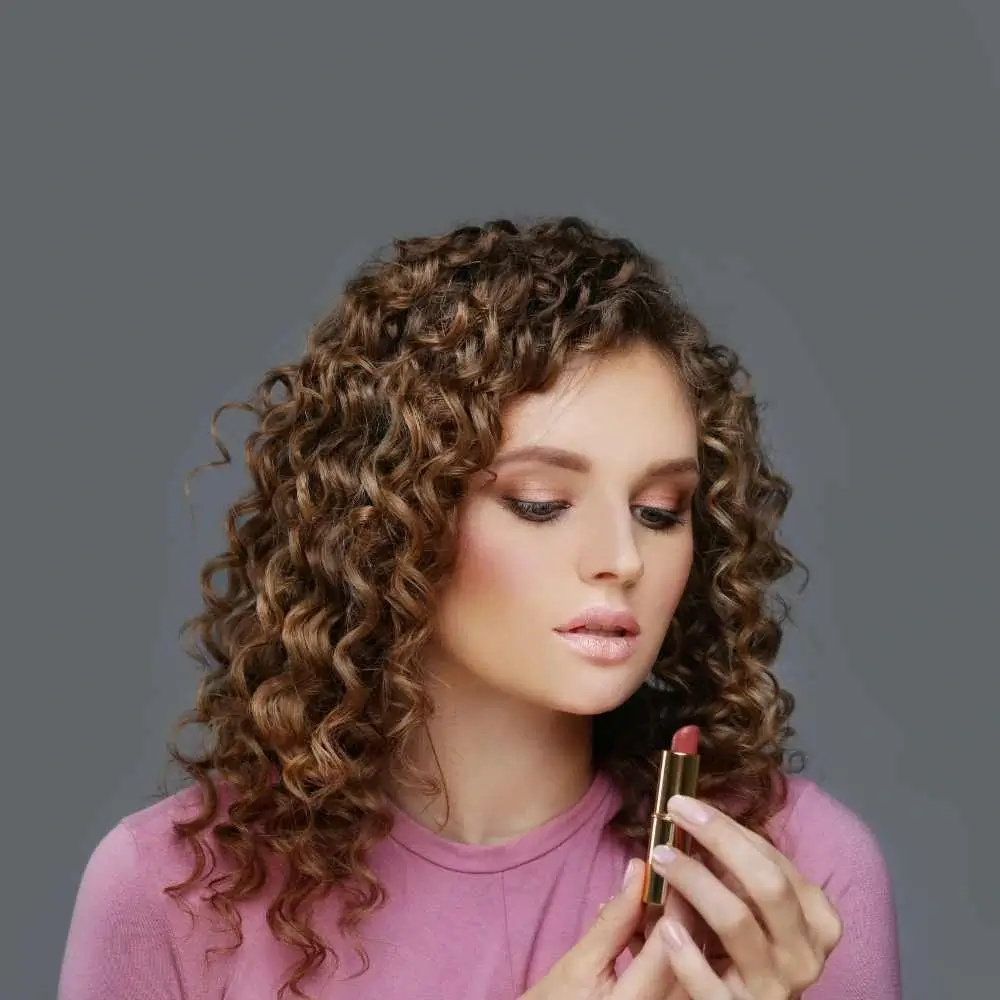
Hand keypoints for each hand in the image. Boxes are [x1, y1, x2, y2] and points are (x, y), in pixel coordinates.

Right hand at [521, 858, 696, 998]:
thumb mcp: (579, 963)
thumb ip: (614, 921)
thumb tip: (637, 873)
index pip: (670, 944)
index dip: (676, 901)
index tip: (672, 867)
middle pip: (687, 955)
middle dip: (679, 911)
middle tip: (668, 877)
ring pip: (685, 966)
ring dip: (674, 929)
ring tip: (653, 899)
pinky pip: (677, 980)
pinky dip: (666, 951)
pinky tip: (644, 929)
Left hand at [644, 795, 843, 998]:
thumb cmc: (749, 951)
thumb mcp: (758, 909)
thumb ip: (738, 870)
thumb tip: (694, 816)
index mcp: (817, 919)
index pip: (773, 860)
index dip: (727, 828)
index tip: (685, 804)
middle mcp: (805, 954)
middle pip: (767, 884)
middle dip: (720, 842)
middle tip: (676, 818)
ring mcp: (776, 988)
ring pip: (735, 922)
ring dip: (694, 882)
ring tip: (660, 858)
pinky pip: (712, 985)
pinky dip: (688, 955)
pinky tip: (665, 927)